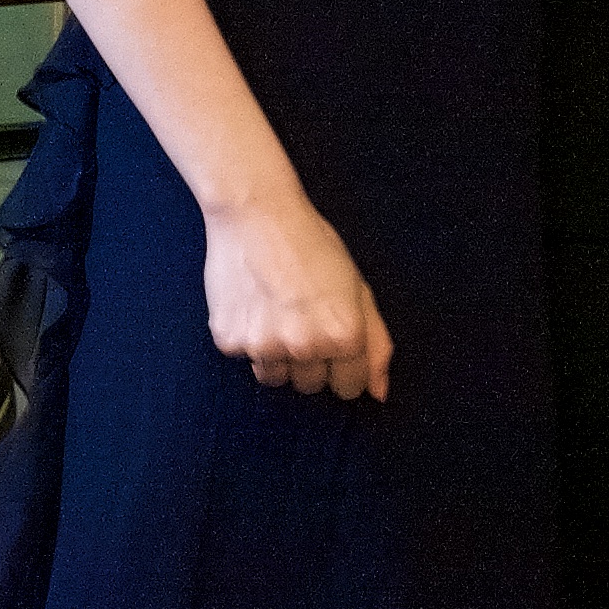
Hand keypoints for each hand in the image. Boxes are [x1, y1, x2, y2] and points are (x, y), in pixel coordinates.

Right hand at [200, 191, 391, 399]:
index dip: (344, 366)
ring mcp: (264, 345)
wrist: (257, 215)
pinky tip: (254, 304)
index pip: (349, 389)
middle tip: (304, 320)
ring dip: (278, 356)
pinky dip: (249, 337)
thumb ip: (376, 343)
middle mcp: (305, 347)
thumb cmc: (313, 247)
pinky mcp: (230, 340)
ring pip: (276, 378)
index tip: (333, 342)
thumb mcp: (358, 288)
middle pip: (311, 386)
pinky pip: (245, 357)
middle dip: (312, 362)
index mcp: (344, 335)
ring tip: (278, 312)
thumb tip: (379, 393)